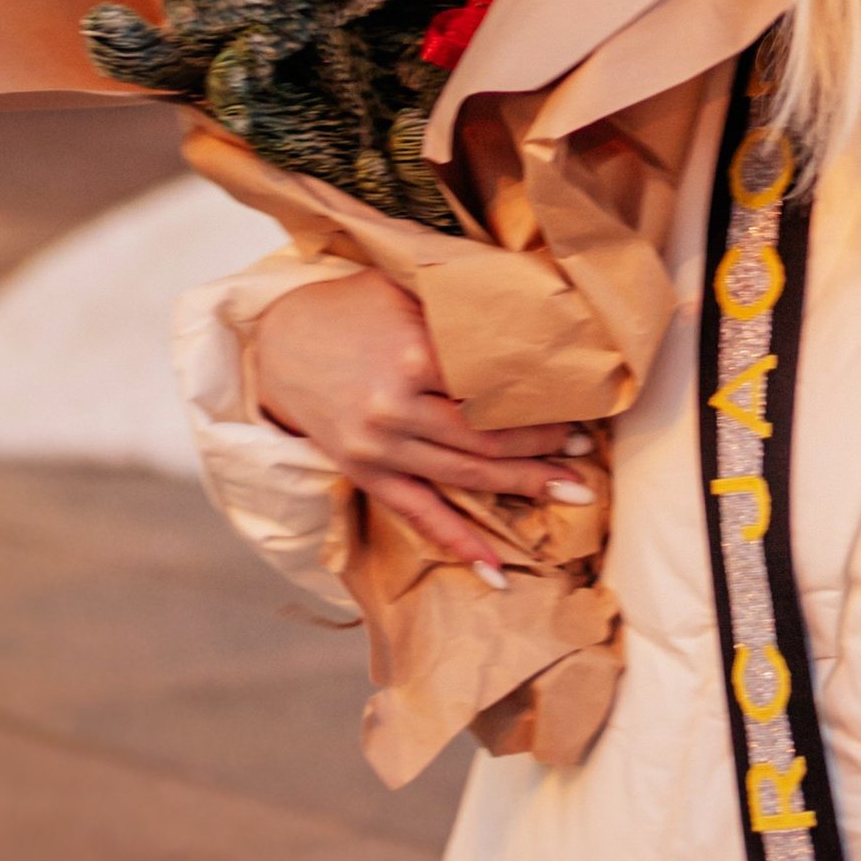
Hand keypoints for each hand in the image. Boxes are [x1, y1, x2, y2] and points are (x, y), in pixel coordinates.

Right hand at [252, 272, 592, 582]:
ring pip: (465, 477)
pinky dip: (459, 544)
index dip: (540, 399)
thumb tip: (533, 313)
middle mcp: (396, 408)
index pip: (493, 386)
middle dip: (543, 448)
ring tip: (571, 492)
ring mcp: (380, 448)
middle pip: (487, 438)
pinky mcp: (367, 475)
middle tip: (585, 452)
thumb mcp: (404, 289)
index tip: (579, 403)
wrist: (275, 344)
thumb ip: (458, 310)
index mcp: (413, 355)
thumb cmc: (351, 308)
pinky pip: (419, 516)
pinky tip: (497, 571)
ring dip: (522, 486)